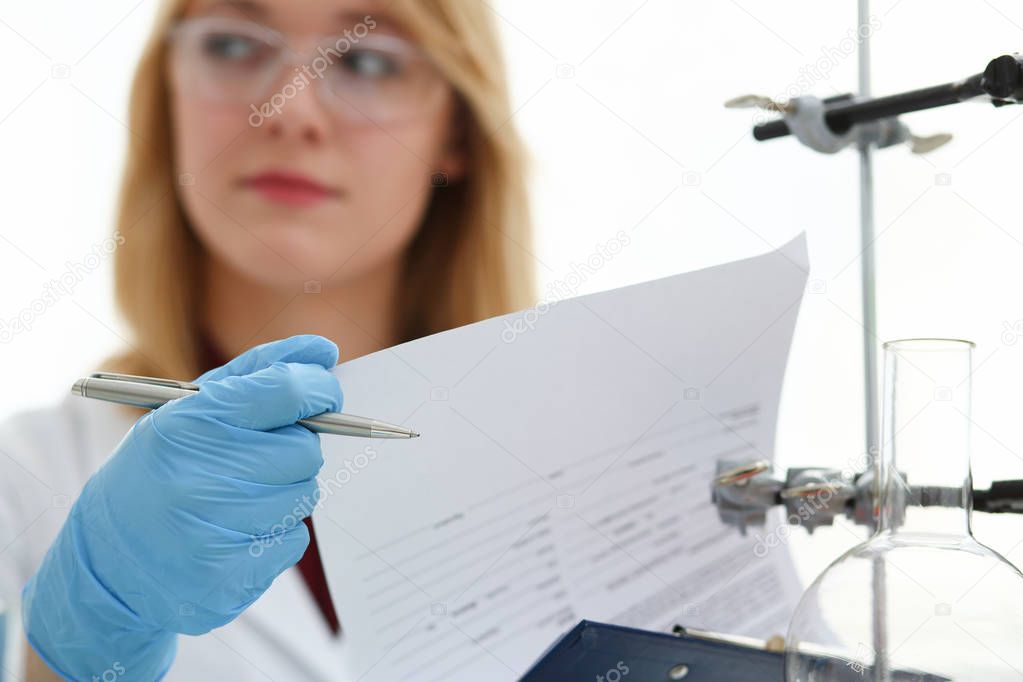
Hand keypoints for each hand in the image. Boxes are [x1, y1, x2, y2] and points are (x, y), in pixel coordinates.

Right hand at [22, 334, 342, 680]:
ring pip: (305, 495)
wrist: (109, 562)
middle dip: (294, 449)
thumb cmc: (162, 469)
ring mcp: (215, 531)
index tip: (323, 394)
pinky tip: (236, 531)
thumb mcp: (191, 409)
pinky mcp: (230, 577)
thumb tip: (324, 351)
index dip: (318, 389)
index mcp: (189, 423)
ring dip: (287, 492)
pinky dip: (276, 533)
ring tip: (240, 496)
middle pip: (305, 450)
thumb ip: (260, 372)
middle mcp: (200, 476)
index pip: (285, 391)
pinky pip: (294, 541)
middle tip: (261, 456)